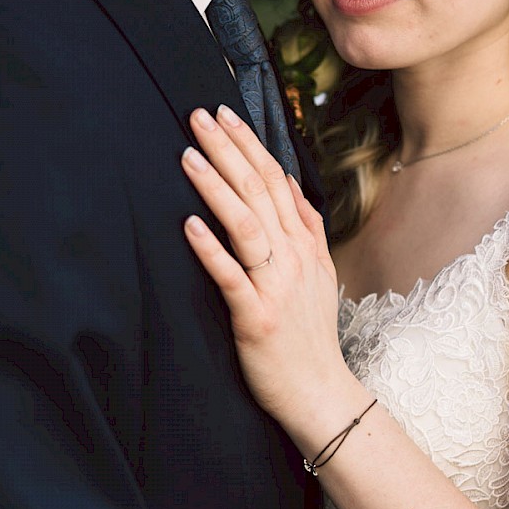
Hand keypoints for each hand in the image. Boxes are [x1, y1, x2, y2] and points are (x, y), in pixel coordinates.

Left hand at [181, 107, 363, 435]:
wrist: (321, 393)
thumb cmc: (310, 336)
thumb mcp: (319, 273)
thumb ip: (305, 226)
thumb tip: (287, 181)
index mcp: (304, 245)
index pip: (275, 181)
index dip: (249, 146)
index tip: (224, 115)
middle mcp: (293, 259)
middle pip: (258, 192)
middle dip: (228, 151)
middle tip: (199, 116)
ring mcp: (276, 287)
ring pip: (246, 225)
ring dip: (216, 187)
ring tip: (188, 156)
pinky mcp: (257, 317)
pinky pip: (232, 277)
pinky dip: (211, 249)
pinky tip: (189, 224)